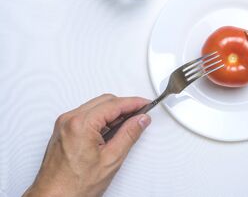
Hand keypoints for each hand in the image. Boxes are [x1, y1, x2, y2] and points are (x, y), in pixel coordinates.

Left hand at [24, 94, 150, 196]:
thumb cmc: (74, 186)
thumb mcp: (111, 159)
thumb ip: (129, 135)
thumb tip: (140, 120)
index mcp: (81, 124)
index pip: (114, 104)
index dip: (134, 103)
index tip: (145, 104)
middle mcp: (69, 120)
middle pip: (105, 101)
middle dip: (124, 106)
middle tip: (140, 114)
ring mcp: (64, 124)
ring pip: (95, 106)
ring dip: (113, 112)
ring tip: (128, 124)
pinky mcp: (63, 130)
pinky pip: (86, 114)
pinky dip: (101, 118)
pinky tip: (111, 129)